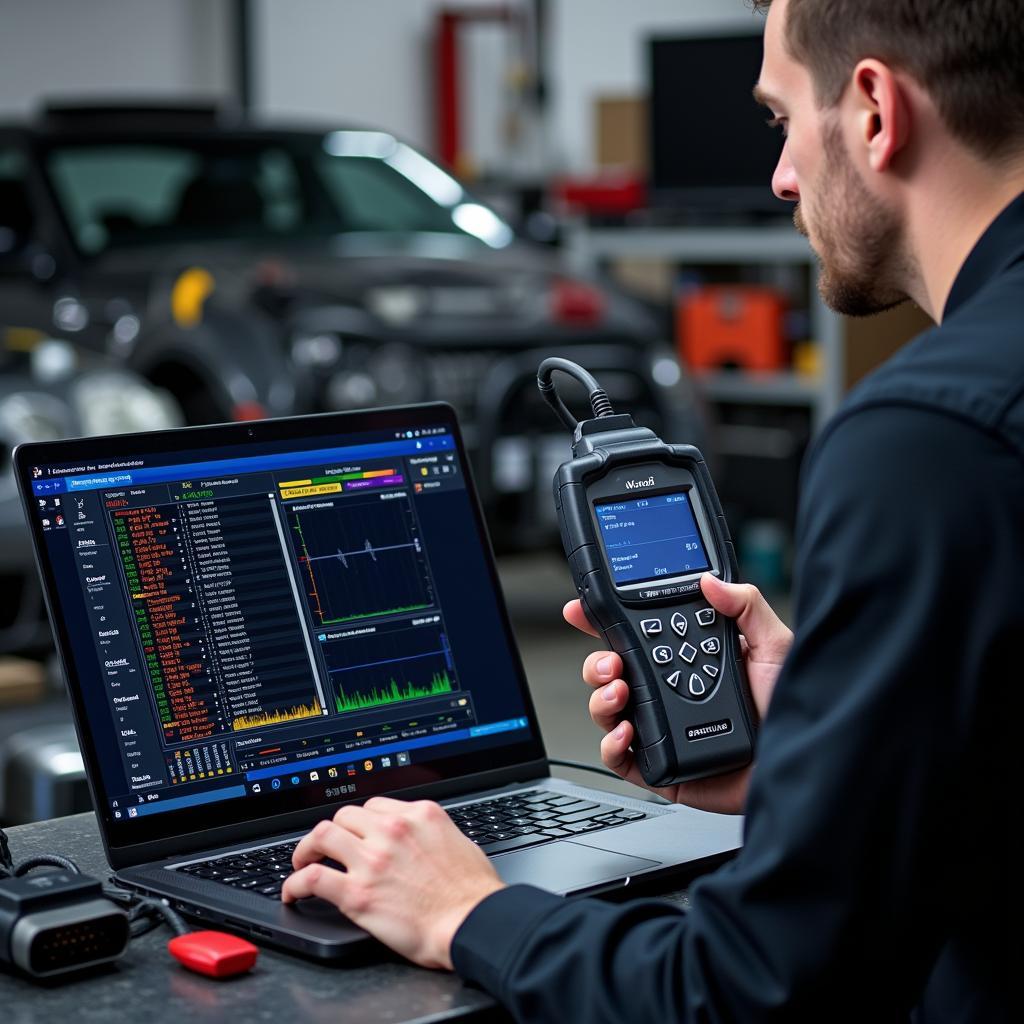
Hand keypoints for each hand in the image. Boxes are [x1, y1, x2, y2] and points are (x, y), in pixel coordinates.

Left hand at [281, 797, 504, 968]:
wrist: (473, 923)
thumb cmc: (472, 892)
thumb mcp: (458, 841)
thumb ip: (431, 832)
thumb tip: (420, 839)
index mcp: (418, 815)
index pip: (375, 806)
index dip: (361, 822)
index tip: (356, 835)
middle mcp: (392, 831)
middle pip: (345, 816)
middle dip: (334, 832)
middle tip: (327, 848)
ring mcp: (372, 861)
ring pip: (321, 835)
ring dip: (306, 849)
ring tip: (302, 861)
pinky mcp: (357, 894)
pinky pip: (311, 878)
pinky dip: (294, 884)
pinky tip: (293, 891)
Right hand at [564, 573, 791, 814]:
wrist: (800, 763)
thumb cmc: (793, 711)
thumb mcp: (774, 647)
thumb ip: (746, 606)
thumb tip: (710, 580)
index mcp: (689, 661)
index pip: (637, 637)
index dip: (603, 625)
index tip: (582, 611)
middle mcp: (670, 693)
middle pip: (611, 673)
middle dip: (595, 663)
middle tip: (609, 662)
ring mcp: (663, 729)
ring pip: (608, 711)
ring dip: (600, 698)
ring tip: (619, 691)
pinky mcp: (662, 767)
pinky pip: (620, 759)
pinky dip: (612, 745)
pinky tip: (627, 731)